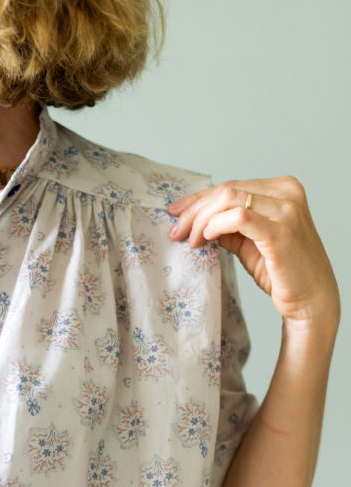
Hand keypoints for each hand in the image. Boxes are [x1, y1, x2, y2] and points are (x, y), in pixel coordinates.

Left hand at [167, 176, 339, 329]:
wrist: (311, 300)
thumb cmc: (281, 270)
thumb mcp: (248, 241)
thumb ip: (226, 225)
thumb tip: (193, 218)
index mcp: (282, 188)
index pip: (231, 187)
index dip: (199, 199)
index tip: (175, 213)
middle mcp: (288, 193)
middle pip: (227, 190)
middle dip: (195, 210)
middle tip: (176, 231)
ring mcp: (287, 210)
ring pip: (229, 199)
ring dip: (201, 219)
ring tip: (190, 239)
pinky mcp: (281, 232)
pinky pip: (238, 217)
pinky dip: (216, 225)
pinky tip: (206, 238)